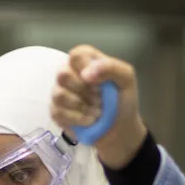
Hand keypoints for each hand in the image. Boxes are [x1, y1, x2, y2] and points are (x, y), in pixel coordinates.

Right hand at [51, 45, 146, 168]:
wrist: (121, 129)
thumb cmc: (123, 101)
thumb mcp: (126, 79)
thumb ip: (110, 67)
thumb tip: (85, 74)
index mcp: (86, 61)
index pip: (76, 55)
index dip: (86, 69)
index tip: (98, 83)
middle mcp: (70, 74)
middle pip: (63, 75)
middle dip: (85, 91)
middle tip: (100, 99)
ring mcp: (61, 93)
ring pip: (59, 95)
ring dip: (82, 107)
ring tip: (97, 112)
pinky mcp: (57, 112)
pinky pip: (58, 113)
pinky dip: (78, 119)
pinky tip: (89, 121)